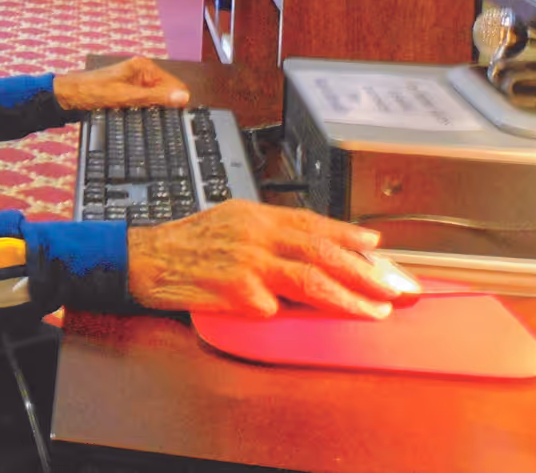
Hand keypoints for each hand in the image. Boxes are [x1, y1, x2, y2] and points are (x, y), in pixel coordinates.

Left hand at [55, 57, 188, 110]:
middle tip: (155, 121)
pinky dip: (143, 110)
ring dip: (153, 110)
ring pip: (156, 100)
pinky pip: (145, 102)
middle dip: (164, 107)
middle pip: (167, 93)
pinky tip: (135, 116)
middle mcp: (143, 72)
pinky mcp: (129, 91)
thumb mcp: (127, 96)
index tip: (174, 119)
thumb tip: (184, 97)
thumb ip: (155, 97)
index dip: (177, 103)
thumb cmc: (93, 92)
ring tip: (141, 118)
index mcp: (145, 67)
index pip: (176, 86)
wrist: (68, 96)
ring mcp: (135, 82)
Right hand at [127, 200, 401, 317]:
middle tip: (394, 287)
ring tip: (373, 310)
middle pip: (321, 253)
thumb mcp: (229, 222)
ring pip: (309, 280)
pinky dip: (286, 315)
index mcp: (255, 214)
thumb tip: (311, 249)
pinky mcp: (233, 291)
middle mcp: (254, 234)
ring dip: (347, 298)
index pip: (313, 223)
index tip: (378, 247)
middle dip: (364, 272)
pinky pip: (271, 308)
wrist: (141, 258)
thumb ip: (269, 233)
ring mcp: (245, 263)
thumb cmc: (184, 243)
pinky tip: (299, 320)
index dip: (348, 236)